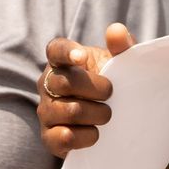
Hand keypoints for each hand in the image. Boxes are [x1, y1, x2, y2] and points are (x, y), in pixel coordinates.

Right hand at [35, 23, 133, 156]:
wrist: (111, 122)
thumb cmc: (112, 84)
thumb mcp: (120, 65)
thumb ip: (122, 46)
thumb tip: (116, 31)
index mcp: (62, 61)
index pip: (55, 50)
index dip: (66, 52)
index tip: (82, 57)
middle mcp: (48, 84)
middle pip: (63, 82)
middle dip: (95, 89)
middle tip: (111, 93)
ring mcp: (46, 111)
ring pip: (68, 111)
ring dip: (96, 114)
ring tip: (107, 115)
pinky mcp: (49, 137)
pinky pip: (63, 137)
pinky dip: (85, 137)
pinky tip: (96, 133)